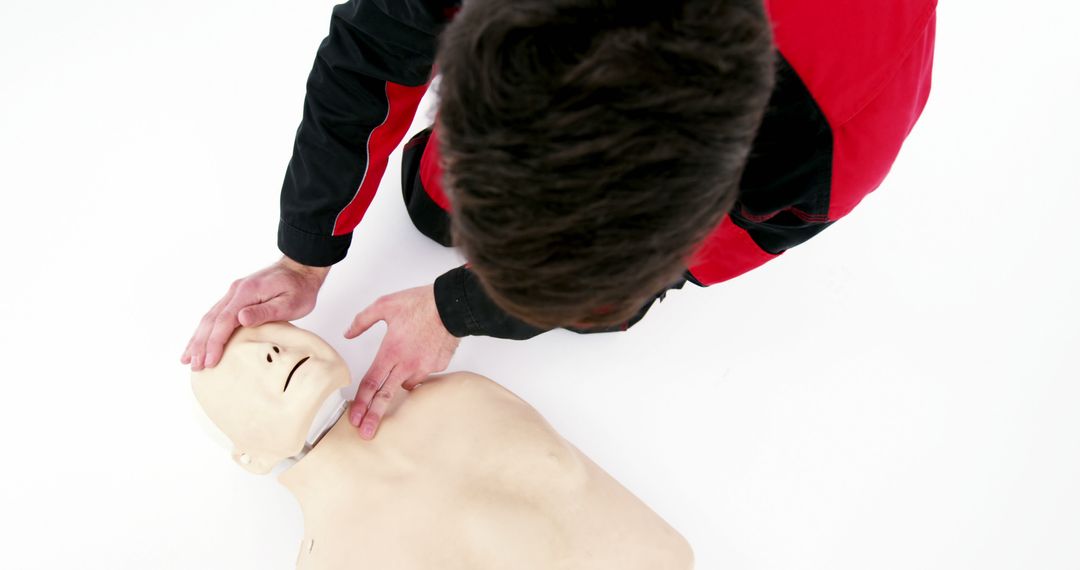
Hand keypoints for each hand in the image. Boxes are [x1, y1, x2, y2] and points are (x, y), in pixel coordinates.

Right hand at [181, 255, 329, 370]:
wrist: (301, 268)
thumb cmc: (299, 288)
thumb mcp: (289, 302)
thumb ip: (265, 311)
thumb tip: (241, 318)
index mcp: (246, 292)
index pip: (224, 321)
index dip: (214, 343)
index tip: (209, 362)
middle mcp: (235, 291)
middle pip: (211, 320)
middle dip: (200, 344)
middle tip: (194, 366)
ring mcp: (234, 293)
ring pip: (209, 318)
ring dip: (198, 338)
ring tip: (188, 359)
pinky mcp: (236, 297)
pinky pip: (215, 315)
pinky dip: (205, 331)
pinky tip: (200, 342)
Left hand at [344, 284, 459, 438]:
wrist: (451, 304)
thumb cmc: (420, 303)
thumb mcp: (385, 304)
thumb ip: (363, 320)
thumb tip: (348, 332)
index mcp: (391, 351)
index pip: (371, 383)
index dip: (361, 403)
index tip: (355, 418)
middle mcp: (407, 364)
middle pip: (386, 396)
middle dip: (375, 417)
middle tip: (366, 433)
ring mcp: (424, 367)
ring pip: (407, 383)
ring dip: (400, 382)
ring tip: (403, 362)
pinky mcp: (439, 366)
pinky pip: (423, 373)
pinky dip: (417, 369)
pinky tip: (419, 355)